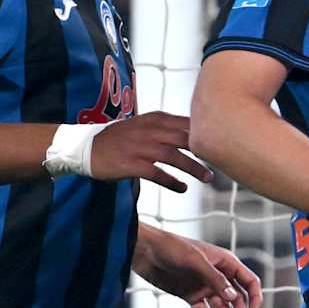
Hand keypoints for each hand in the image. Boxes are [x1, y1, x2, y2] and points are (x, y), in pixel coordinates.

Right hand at [91, 112, 213, 191]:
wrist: (85, 147)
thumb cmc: (119, 138)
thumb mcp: (144, 124)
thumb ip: (167, 127)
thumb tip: (197, 132)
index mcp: (155, 119)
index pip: (188, 123)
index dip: (207, 133)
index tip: (223, 143)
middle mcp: (150, 131)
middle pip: (185, 138)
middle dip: (206, 151)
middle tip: (222, 162)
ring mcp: (140, 147)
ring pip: (175, 156)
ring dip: (194, 168)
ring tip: (208, 178)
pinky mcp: (132, 164)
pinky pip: (158, 174)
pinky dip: (173, 182)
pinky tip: (183, 188)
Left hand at [136, 229, 262, 307]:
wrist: (146, 251)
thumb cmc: (172, 248)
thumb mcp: (195, 262)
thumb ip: (215, 279)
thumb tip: (233, 297)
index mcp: (226, 263)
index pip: (249, 282)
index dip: (255, 298)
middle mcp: (219, 276)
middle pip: (237, 299)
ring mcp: (205, 287)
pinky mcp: (191, 296)